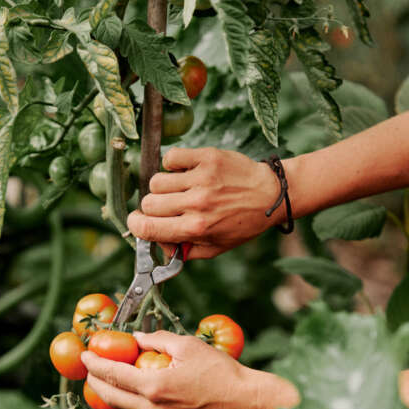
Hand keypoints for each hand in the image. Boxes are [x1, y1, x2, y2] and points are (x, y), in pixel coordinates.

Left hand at [81, 330, 299, 408]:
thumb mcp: (188, 346)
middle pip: (115, 398)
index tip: (84, 357)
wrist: (249, 403)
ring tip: (121, 383)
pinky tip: (159, 398)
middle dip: (98, 384)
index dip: (95, 365)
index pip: (113, 375)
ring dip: (125, 397)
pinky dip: (151, 408)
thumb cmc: (222, 372)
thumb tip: (138, 339)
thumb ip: (158, 340)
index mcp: (154, 387)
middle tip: (91, 372)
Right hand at [126, 148, 284, 258]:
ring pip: (156, 181)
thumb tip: (159, 246)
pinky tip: (185, 172)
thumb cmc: (243, 223)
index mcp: (197, 228)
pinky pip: (170, 158)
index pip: (147, 227)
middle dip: (153, 208)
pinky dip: (172, 165)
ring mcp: (201, 178)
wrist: (271, 194)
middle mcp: (197, 203)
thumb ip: (185, 251)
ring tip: (180, 190)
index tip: (140, 222)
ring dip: (163, 187)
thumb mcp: (217, 247)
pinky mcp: (207, 157)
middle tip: (168, 208)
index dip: (137, 225)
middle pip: (148, 203)